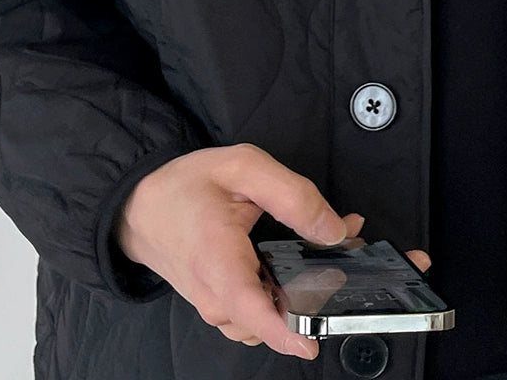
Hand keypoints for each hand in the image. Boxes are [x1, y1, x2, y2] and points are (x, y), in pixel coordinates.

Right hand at [114, 142, 430, 359]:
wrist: (141, 207)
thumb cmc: (186, 186)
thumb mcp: (242, 167)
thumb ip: (292, 195)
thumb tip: (334, 230)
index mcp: (220, 263)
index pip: (256, 314)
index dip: (291, 331)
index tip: (318, 339)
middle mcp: (220, 298)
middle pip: (281, 316)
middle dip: (330, 290)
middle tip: (365, 251)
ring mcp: (223, 309)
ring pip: (278, 315)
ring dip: (314, 286)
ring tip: (341, 243)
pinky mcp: (228, 308)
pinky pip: (267, 308)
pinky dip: (293, 286)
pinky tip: (311, 252)